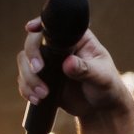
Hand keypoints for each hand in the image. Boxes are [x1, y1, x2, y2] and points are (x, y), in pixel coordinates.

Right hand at [16, 17, 131, 119]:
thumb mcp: (102, 78)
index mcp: (76, 40)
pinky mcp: (43, 79)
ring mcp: (49, 63)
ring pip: (25, 62)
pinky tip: (36, 99)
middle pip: (33, 43)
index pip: (54, 26)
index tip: (30, 28)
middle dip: (32, 56)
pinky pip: (25, 80)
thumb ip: (86, 70)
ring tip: (43, 93)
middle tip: (38, 69)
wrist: (102, 109)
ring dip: (29, 77)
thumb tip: (68, 63)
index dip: (39, 24)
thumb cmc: (108, 87)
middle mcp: (59, 48)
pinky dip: (27, 89)